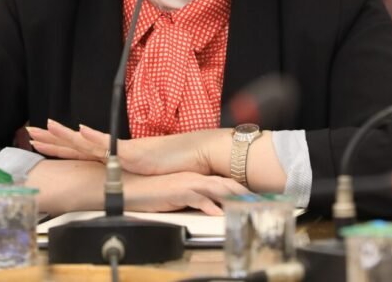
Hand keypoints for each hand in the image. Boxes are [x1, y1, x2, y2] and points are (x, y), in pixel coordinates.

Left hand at [27, 119, 230, 176]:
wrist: (197, 156)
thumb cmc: (175, 164)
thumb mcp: (146, 173)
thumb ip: (130, 173)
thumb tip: (118, 177)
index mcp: (115, 155)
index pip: (81, 149)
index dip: (60, 144)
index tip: (40, 139)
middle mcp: (116, 150)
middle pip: (78, 143)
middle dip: (53, 138)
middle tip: (31, 132)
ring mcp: (124, 149)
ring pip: (89, 141)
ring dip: (67, 135)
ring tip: (47, 128)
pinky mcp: (135, 153)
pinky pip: (111, 145)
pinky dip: (95, 138)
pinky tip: (80, 133)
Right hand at [123, 170, 249, 214]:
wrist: (134, 186)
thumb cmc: (155, 191)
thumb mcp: (180, 195)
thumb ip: (197, 199)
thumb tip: (213, 208)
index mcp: (197, 177)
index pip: (224, 182)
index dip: (240, 189)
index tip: (253, 196)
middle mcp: (196, 177)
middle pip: (225, 184)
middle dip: (243, 192)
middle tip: (258, 201)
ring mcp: (188, 183)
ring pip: (216, 189)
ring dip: (232, 197)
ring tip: (246, 205)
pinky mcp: (179, 191)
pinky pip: (199, 199)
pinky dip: (210, 207)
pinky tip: (219, 214)